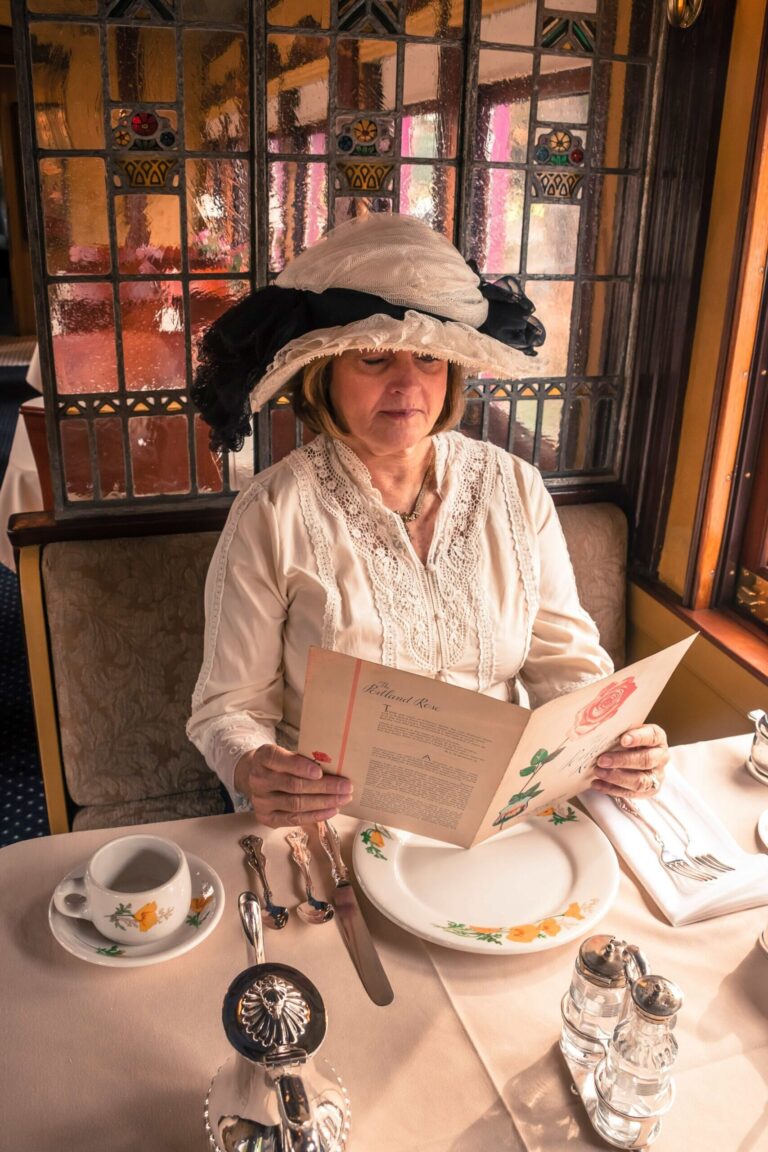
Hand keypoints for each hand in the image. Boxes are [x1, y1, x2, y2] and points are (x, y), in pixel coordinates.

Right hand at [234, 745, 352, 828]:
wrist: (254, 776)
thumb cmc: (280, 763)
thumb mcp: (287, 753)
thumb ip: (304, 759)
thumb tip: (335, 767)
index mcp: (263, 757)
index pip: (281, 761)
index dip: (301, 767)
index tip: (320, 772)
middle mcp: (258, 779)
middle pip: (294, 785)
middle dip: (324, 787)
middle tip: (346, 787)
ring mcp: (261, 801)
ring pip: (296, 804)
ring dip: (323, 803)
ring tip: (343, 799)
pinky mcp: (266, 818)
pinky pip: (294, 819)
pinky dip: (315, 815)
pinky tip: (331, 810)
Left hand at [589, 723, 669, 798]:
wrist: (638, 755)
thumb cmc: (630, 740)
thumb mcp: (628, 731)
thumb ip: (620, 730)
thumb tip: (599, 729)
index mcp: (658, 738)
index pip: (652, 736)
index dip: (638, 738)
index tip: (623, 740)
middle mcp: (661, 757)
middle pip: (645, 760)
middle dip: (622, 761)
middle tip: (602, 760)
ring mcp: (657, 776)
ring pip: (640, 781)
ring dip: (616, 778)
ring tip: (598, 772)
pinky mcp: (649, 791)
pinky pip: (630, 793)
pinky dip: (611, 789)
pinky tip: (597, 783)